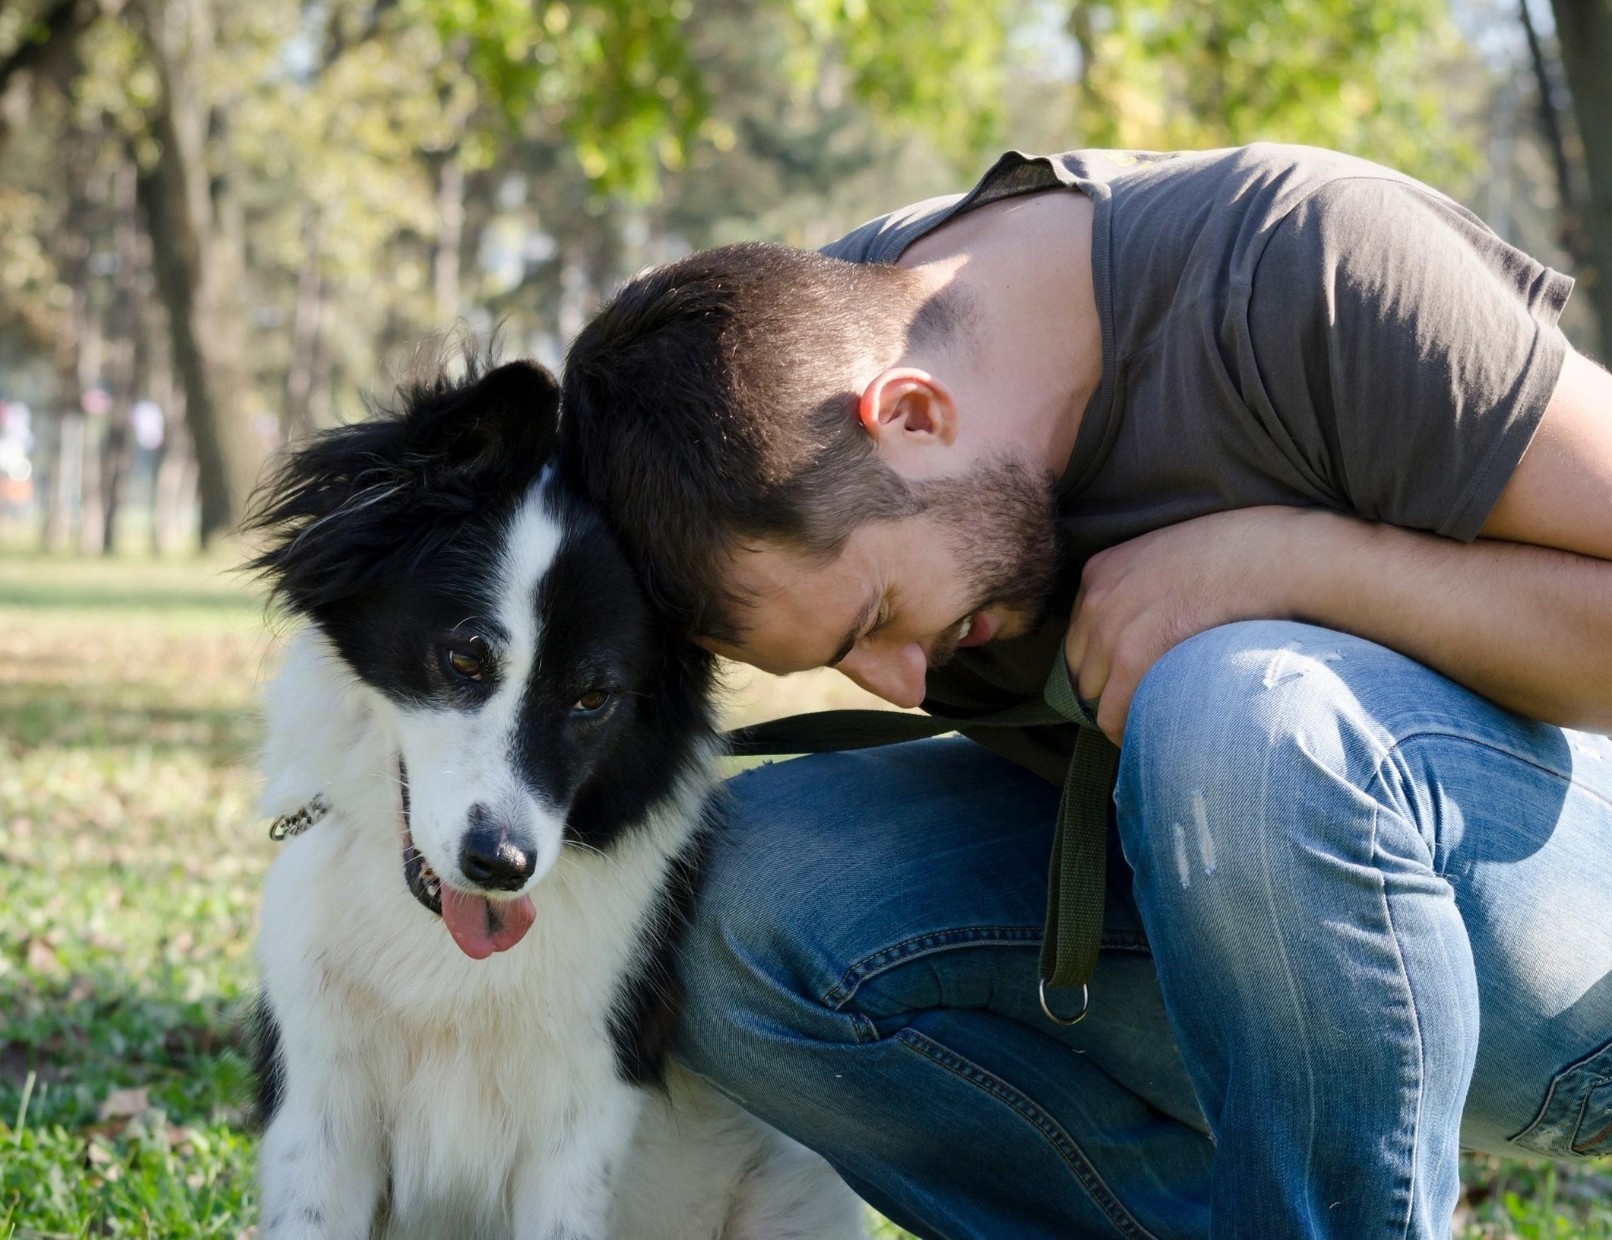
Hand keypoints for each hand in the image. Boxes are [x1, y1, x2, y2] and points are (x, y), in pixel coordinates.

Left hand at [1066, 506, 1329, 743]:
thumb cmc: (1236, 554)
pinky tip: (1153, 736)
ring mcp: (1109, 630)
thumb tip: (1145, 627)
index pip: (1080, 638)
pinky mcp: (1133, 658)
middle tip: (1146, 702)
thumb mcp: (1168, 556)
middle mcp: (1095, 600)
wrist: (1269, 557)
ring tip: (1155, 720)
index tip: (1130, 678)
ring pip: (1094, 697)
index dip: (1104, 664)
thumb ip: (1142, 587)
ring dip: (1121, 711)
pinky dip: (1128, 731)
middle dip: (1109, 689)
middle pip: (1082, 669)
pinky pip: (1113, 716)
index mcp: (1100, 572)